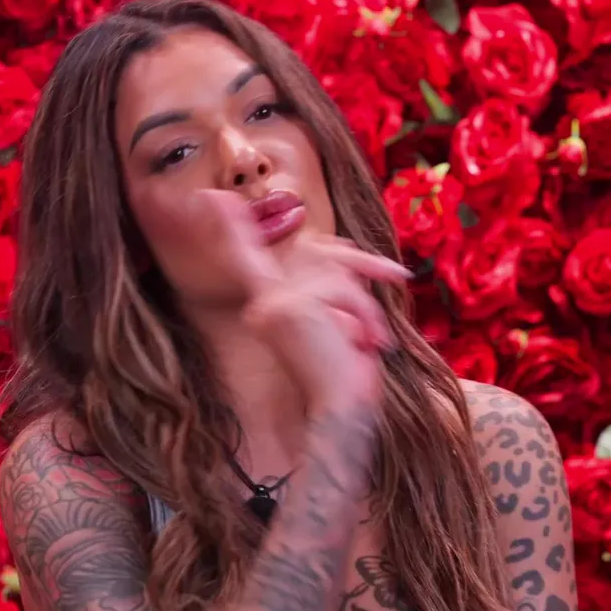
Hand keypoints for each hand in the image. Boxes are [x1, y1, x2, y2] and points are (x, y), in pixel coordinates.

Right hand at [171, 189, 409, 417]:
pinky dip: (361, 311)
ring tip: (369, 341)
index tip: (214, 197)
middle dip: (359, 268)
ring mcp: (271, 302)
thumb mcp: (342, 322)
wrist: (342, 413)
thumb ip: (333, 286)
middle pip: (316, 249)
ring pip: (333, 271)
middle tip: (396, 280)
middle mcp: (263, 301)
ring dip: (363, 304)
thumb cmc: (346, 378)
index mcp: (269, 305)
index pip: (248, 254)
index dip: (233, 225)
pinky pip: (336, 287)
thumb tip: (345, 252)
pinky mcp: (287, 306)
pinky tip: (360, 342)